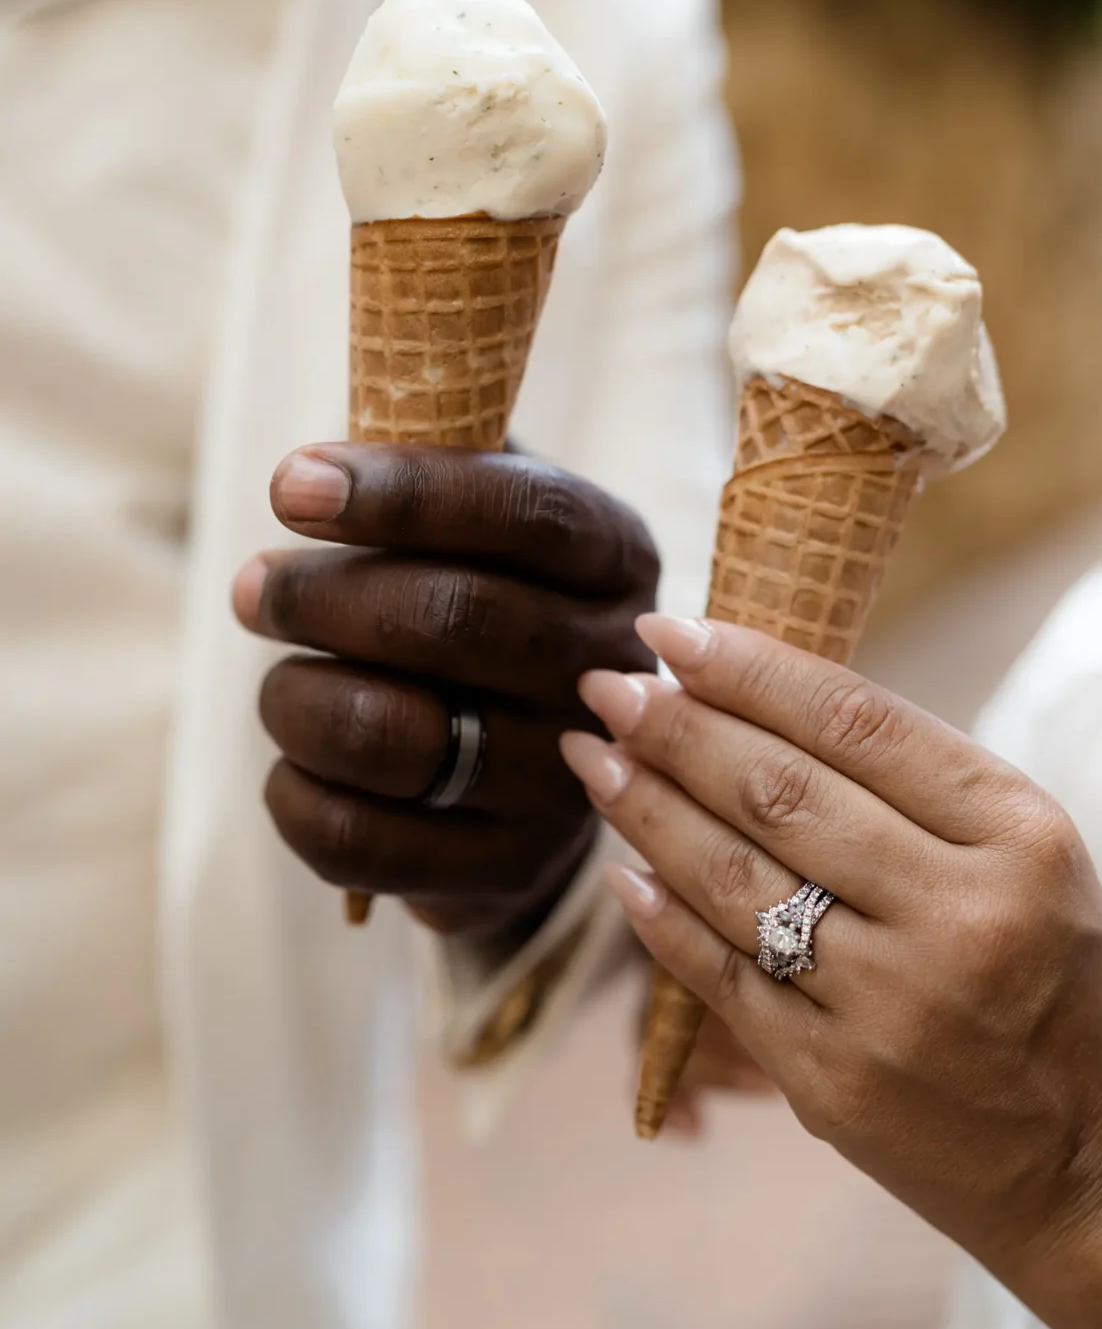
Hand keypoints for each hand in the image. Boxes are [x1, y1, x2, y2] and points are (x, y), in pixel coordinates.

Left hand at [232, 444, 659, 945]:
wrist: (536, 774)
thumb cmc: (490, 607)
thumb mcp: (490, 519)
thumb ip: (438, 459)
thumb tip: (323, 462)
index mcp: (617, 558)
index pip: (524, 514)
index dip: (403, 494)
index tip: (290, 485)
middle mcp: (612, 670)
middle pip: (458, 619)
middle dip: (325, 596)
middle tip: (255, 588)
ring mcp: (566, 782)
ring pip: (394, 734)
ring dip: (298, 698)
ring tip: (280, 681)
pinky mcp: (506, 869)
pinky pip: (358, 836)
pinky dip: (294, 792)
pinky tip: (295, 762)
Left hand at [562, 617, 1101, 1286]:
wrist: (1098, 1169)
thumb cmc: (1053, 986)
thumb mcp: (1032, 861)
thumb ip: (917, 788)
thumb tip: (752, 700)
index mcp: (1018, 835)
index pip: (857, 721)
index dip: (749, 669)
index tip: (668, 630)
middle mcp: (960, 914)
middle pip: (781, 792)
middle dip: (674, 728)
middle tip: (605, 685)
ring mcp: (891, 1006)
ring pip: (735, 878)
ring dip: (645, 808)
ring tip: (591, 757)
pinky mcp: (835, 1084)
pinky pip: (723, 978)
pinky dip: (662, 919)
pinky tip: (622, 871)